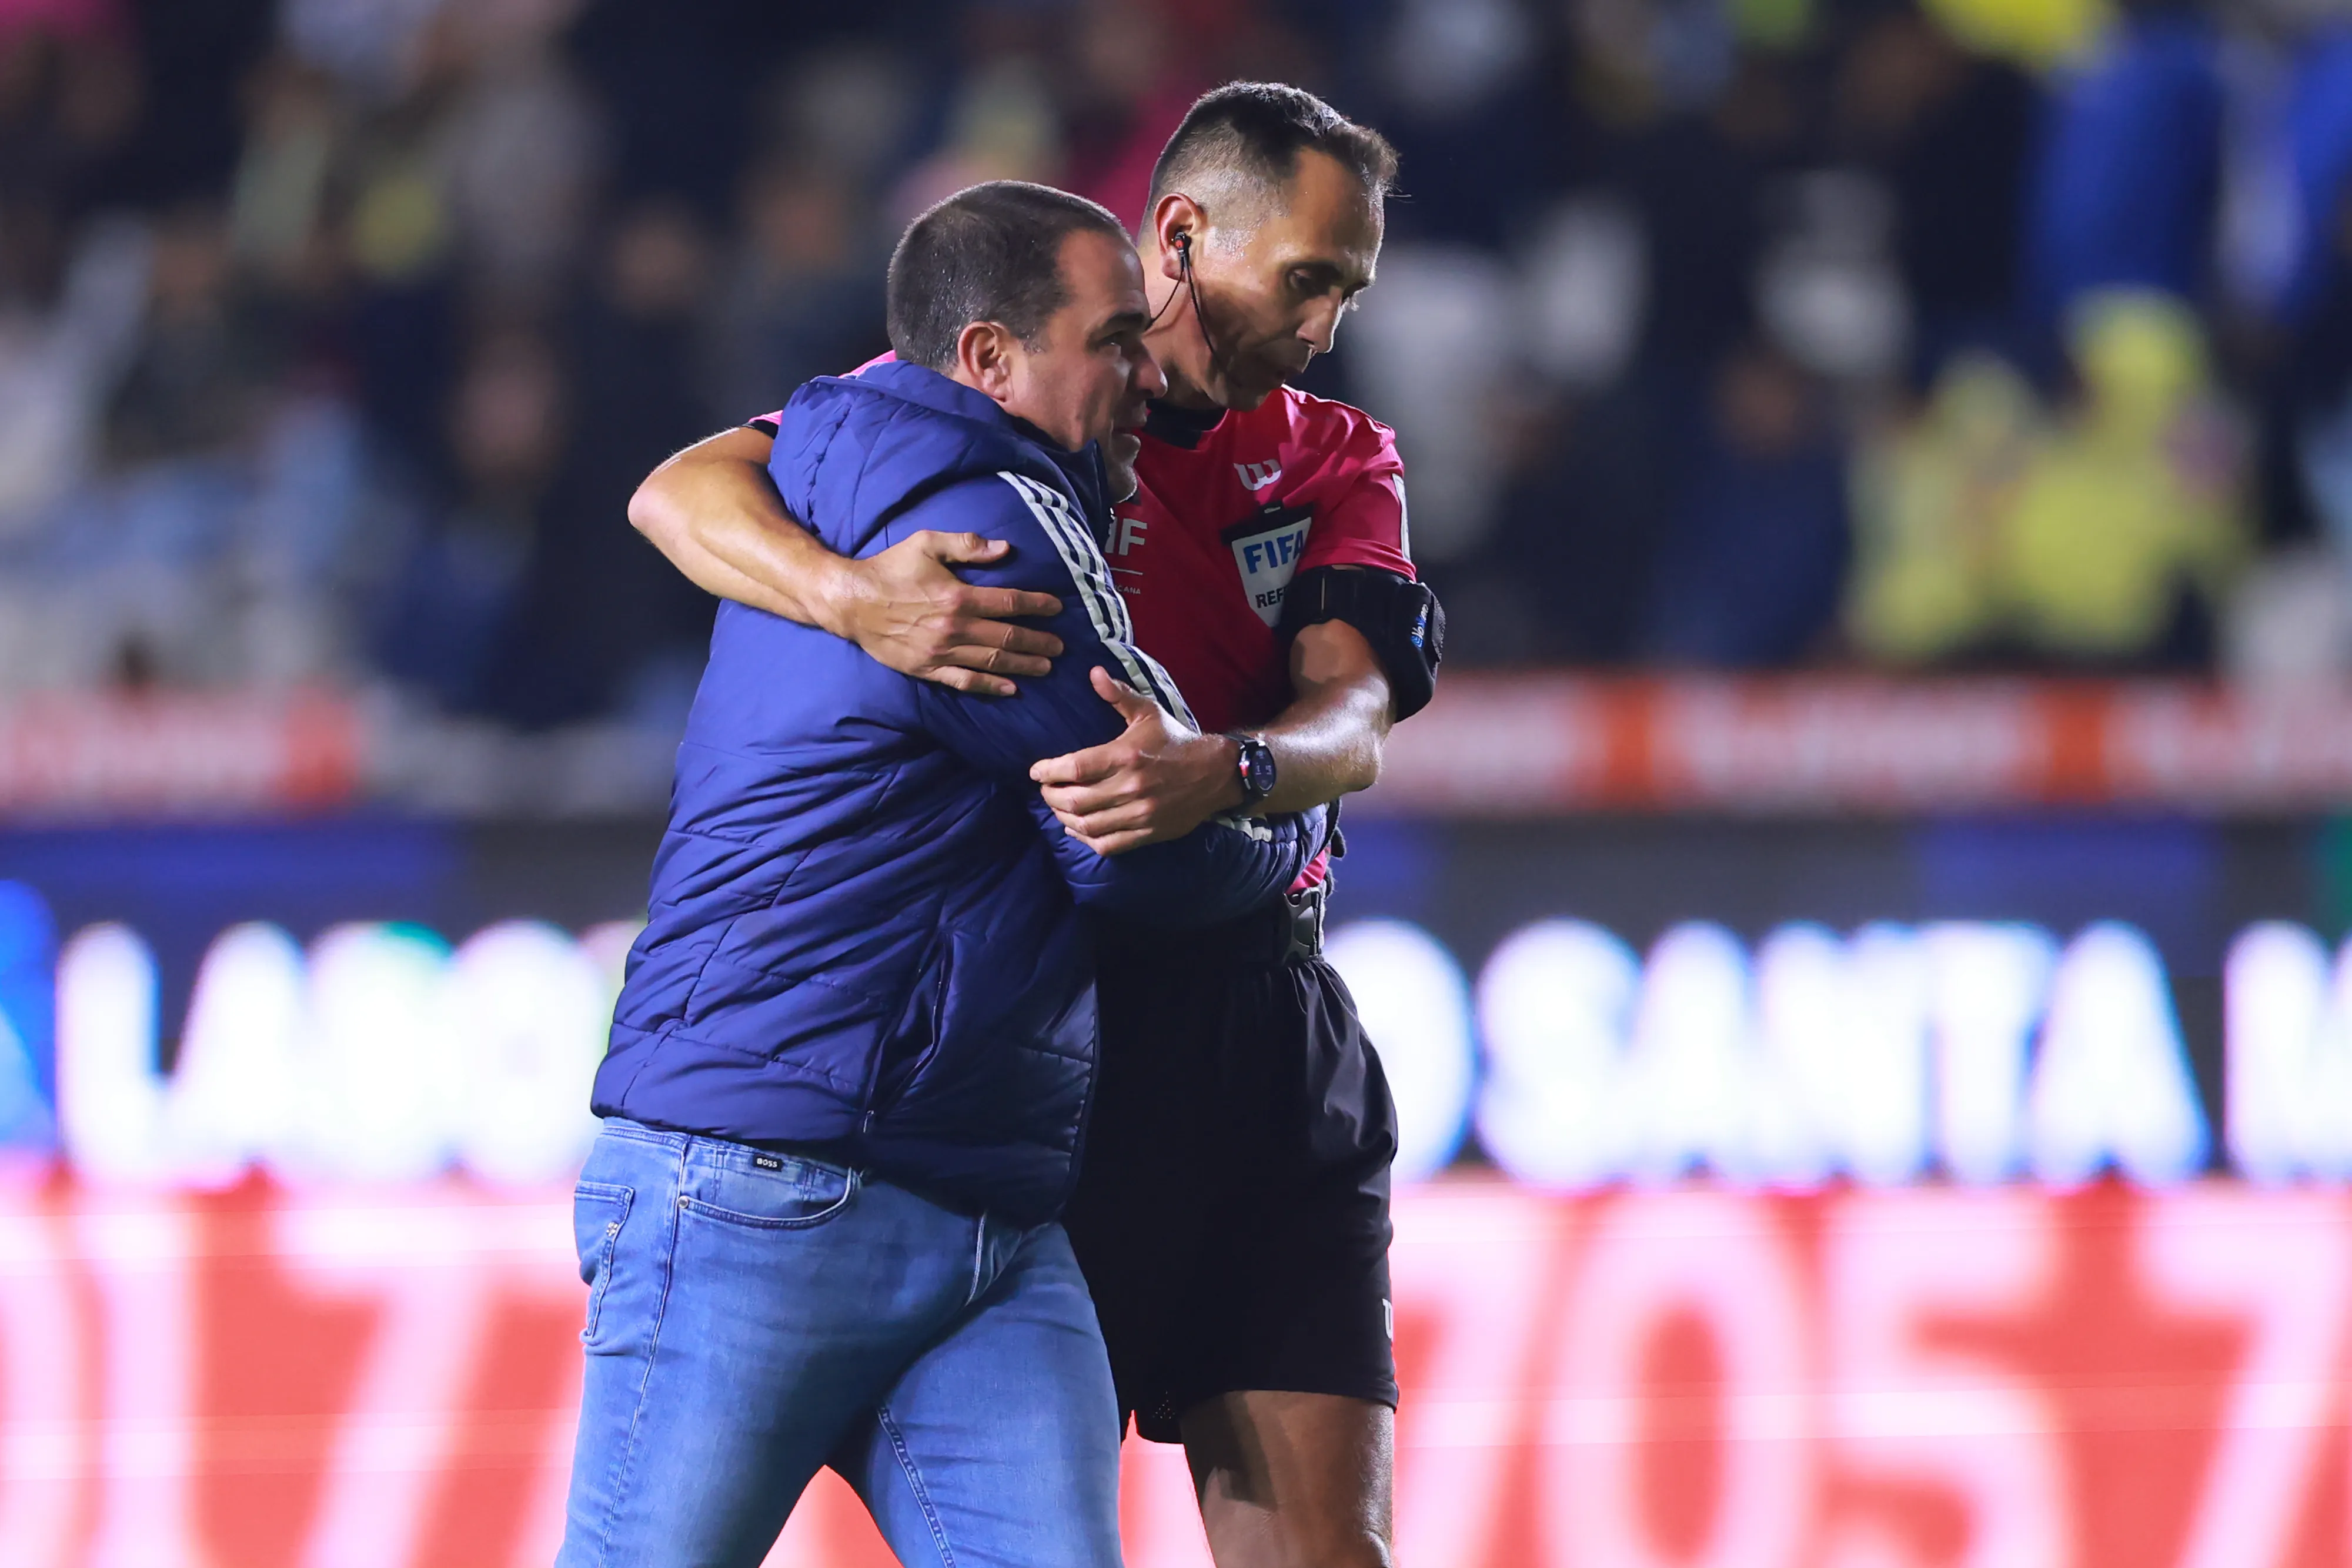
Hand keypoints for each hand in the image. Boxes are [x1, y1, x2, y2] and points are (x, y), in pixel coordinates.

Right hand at [826, 531, 1063, 696]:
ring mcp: (941, 652)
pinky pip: (964, 681)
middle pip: (1007, 636)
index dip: (1037, 605)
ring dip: (1023, 664)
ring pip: (992, 661)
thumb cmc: (890, 568)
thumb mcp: (926, 543)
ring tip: (1046, 666)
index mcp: (958, 596)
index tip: (1058, 607)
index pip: (1009, 603)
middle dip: (1038, 641)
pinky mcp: (927, 669)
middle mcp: (954, 628)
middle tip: (1061, 646)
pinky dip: (990, 686)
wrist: (851, 602)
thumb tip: (1004, 548)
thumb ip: (967, 545)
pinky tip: (1011, 688)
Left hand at [1032, 667, 1244, 854]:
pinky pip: (1108, 845)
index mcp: (1127, 756)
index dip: (1049, 771)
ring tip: (1058, 808)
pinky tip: (1077, 828)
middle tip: (1045, 789)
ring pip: (1087, 826)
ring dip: (1064, 819)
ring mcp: (1140, 814)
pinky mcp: (1148, 833)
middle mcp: (1132, 787)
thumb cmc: (1176, 741)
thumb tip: (1093, 672)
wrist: (1217, 773)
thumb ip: (1118, 695)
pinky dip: (1086, 839)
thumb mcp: (1148, 713)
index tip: (1036, 771)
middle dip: (1051, 796)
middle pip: (1075, 801)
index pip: (1076, 768)